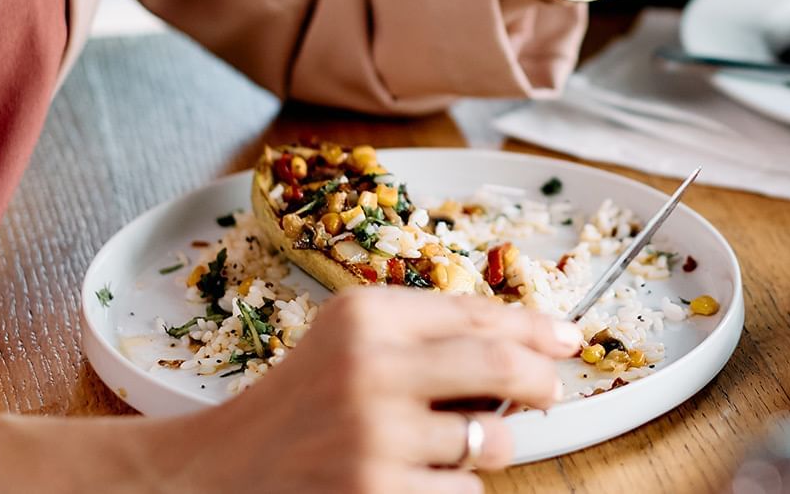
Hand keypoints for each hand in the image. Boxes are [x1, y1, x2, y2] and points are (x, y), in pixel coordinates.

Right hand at [165, 288, 580, 490]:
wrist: (222, 469)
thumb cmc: (303, 401)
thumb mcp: (353, 340)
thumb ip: (429, 333)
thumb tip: (534, 345)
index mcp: (366, 316)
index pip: (479, 313)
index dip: (538, 328)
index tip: (568, 340)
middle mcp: (368, 367)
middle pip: (502, 365)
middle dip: (540, 381)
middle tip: (548, 392)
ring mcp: (373, 434)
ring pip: (491, 440)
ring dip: (488, 447)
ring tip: (445, 444)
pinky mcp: (375, 491)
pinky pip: (464, 491)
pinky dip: (453, 487)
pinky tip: (413, 476)